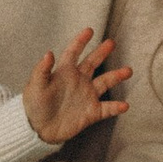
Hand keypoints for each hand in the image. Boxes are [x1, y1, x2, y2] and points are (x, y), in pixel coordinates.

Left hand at [24, 29, 132, 144]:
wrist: (38, 130)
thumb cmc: (34, 106)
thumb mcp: (35, 87)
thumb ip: (41, 70)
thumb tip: (49, 53)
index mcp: (64, 72)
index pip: (73, 52)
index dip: (80, 41)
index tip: (89, 31)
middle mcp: (78, 81)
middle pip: (92, 63)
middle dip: (102, 52)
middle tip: (112, 42)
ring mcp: (86, 96)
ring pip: (105, 82)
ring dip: (116, 76)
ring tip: (128, 70)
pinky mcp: (91, 112)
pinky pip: (107, 108)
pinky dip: (116, 107)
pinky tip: (124, 105)